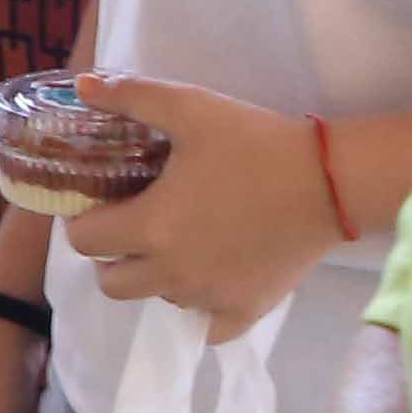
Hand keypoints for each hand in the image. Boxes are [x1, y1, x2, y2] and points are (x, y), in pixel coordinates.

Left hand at [63, 75, 342, 335]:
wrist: (329, 181)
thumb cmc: (255, 143)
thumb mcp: (190, 107)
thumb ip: (131, 95)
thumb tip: (82, 84)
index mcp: (151, 227)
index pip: (85, 241)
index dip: (85, 220)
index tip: (103, 202)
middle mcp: (171, 274)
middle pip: (111, 283)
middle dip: (111, 256)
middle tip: (133, 225)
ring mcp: (208, 298)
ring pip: (158, 299)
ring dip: (155, 276)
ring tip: (179, 239)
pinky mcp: (244, 311)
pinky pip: (206, 328)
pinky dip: (201, 308)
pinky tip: (210, 278)